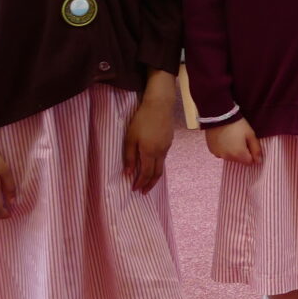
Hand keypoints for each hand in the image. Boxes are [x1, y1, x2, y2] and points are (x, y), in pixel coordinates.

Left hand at [122, 70, 178, 191]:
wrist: (159, 105)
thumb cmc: (141, 120)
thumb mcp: (130, 138)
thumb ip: (129, 156)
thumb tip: (128, 173)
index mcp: (149, 152)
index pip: (145, 173)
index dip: (140, 183)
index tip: (135, 190)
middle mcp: (160, 153)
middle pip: (157, 174)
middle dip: (150, 184)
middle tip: (144, 192)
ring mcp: (166, 147)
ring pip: (161, 167)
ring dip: (155, 176)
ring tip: (148, 182)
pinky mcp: (169, 142)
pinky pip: (164, 158)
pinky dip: (158, 166)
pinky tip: (153, 165)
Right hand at [206, 116, 262, 164]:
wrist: (219, 117)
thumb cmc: (238, 125)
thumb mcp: (250, 135)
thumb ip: (256, 149)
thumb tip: (259, 161)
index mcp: (239, 155)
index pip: (249, 162)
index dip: (252, 155)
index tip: (250, 145)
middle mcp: (228, 158)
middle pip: (239, 160)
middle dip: (242, 153)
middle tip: (241, 140)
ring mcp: (218, 155)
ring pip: (230, 157)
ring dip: (232, 152)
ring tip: (232, 139)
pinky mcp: (212, 151)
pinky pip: (221, 154)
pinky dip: (224, 150)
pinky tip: (224, 140)